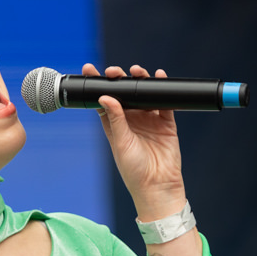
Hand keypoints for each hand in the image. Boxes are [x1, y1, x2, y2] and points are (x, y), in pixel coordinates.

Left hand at [82, 62, 185, 221]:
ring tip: (136, 71)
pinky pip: (164, 102)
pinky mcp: (166, 123)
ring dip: (140, 80)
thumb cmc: (134, 171)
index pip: (104, 101)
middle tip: (114, 71)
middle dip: (119, 79)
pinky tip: (158, 76)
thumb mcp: (120, 143)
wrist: (157, 185)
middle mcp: (131, 121)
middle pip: (124, 93)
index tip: (90, 70)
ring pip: (144, 94)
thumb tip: (105, 96)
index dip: (98, 85)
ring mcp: (150, 120)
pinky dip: (161, 88)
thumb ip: (115, 119)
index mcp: (115, 126)